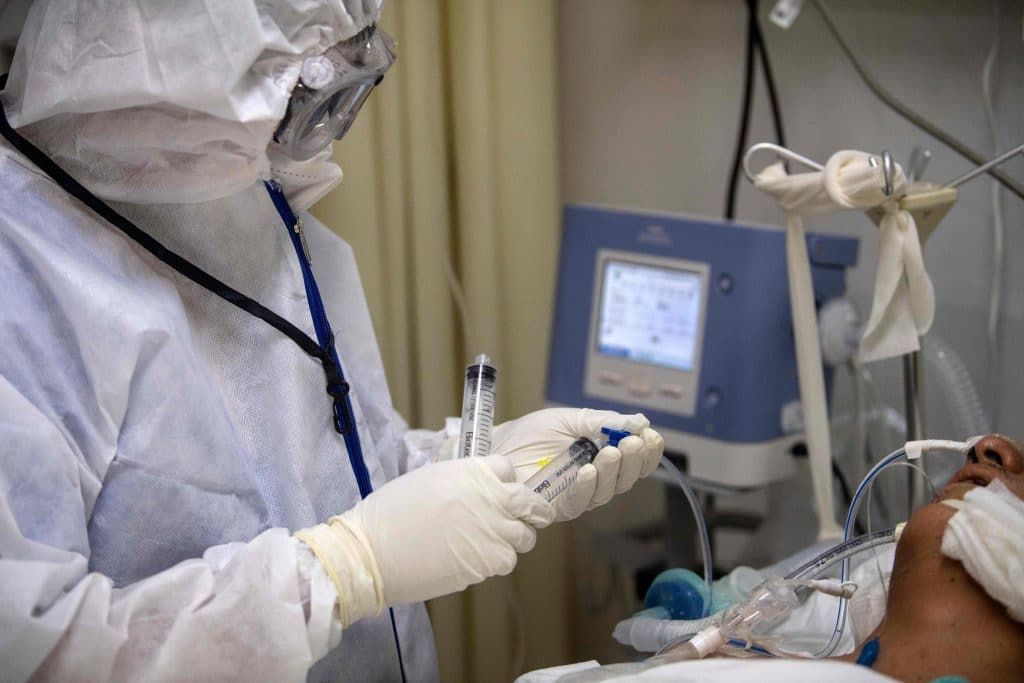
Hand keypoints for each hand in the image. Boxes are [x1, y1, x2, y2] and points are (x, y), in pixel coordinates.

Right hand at [295, 455, 552, 625]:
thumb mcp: (428, 479)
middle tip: (528, 518)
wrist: (371, 551)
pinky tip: (477, 560)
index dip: (506, 482)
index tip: (501, 492)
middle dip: (532, 511)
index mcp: (472, 471)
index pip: (508, 470)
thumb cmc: (391, 512)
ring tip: (494, 543)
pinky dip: (496, 561)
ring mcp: (492, 531)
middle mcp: (490, 498)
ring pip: (524, 537)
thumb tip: (477, 490)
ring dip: (513, 540)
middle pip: (530, 503)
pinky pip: (507, 561)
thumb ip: (461, 481)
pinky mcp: (486, 563)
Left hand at [491, 408, 663, 521]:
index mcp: (601, 455)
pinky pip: (580, 502)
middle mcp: (594, 478)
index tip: (651, 436)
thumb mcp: (570, 419)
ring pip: (608, 491)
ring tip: (611, 452)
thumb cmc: (530, 433)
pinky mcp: (558, 507)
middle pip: (626, 478)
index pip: (633, 460)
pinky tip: (589, 471)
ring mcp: (577, 494)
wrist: (497, 445)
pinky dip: (587, 487)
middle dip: (634, 460)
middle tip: (632, 443)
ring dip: (614, 472)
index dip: (647, 451)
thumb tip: (641, 421)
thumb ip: (603, 421)